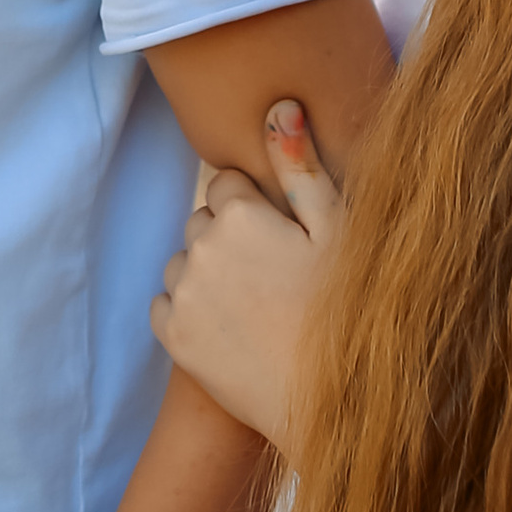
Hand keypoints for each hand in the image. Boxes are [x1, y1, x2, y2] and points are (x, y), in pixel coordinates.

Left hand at [151, 101, 338, 456]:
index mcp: (240, 214)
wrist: (328, 406)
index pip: (227, 183)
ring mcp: (182, 293)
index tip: (283, 238)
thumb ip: (301, 167)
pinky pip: (166, 303)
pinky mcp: (172, 336)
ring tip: (255, 303)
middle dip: (230, 236)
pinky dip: (189, 309)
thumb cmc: (345, 312)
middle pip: (204, 221)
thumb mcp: (338, 233)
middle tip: (274, 274)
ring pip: (184, 262)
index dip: (257, 207)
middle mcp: (200, 246)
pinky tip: (230, 326)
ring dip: (207, 272)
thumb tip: (279, 105)